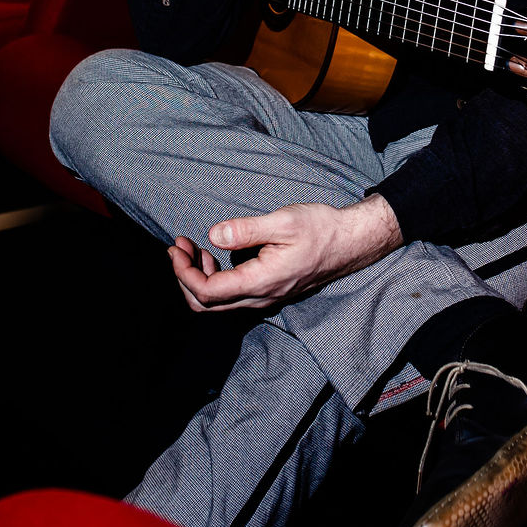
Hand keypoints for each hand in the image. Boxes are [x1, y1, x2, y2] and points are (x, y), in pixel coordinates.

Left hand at [167, 195, 402, 312]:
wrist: (350, 243)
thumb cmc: (320, 229)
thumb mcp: (283, 221)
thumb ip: (246, 230)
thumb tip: (214, 236)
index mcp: (260, 282)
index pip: (207, 292)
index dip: (183, 272)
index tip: (177, 247)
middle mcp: (260, 297)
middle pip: (206, 305)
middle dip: (184, 277)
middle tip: (179, 247)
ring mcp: (264, 298)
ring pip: (217, 303)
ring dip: (198, 278)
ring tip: (194, 248)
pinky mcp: (268, 292)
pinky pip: (231, 297)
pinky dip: (214, 279)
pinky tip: (215, 256)